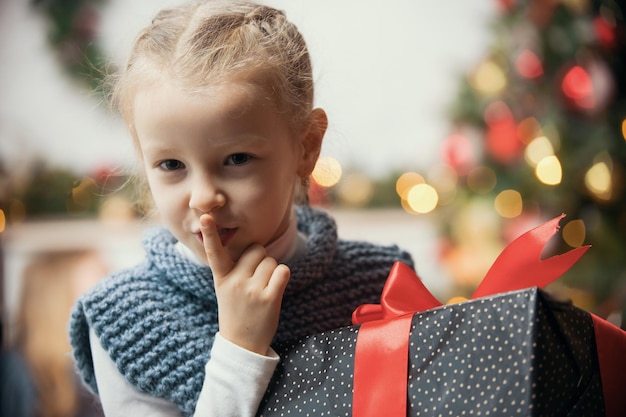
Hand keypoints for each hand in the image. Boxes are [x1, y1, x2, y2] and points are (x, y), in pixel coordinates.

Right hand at [200, 214, 289, 354]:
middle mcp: (235, 281)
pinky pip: (283, 270)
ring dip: (272, 271)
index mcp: (221, 278)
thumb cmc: (237, 311)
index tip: (205, 216)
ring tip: (263, 289)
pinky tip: (275, 289)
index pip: (214, 252)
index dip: (210, 233)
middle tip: (255, 279)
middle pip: (257, 250)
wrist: (243, 345)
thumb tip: (257, 249)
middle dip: (261, 260)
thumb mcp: (226, 289)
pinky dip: (282, 277)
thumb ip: (236, 269)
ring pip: (271, 261)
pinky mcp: (270, 298)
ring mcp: (252, 290)